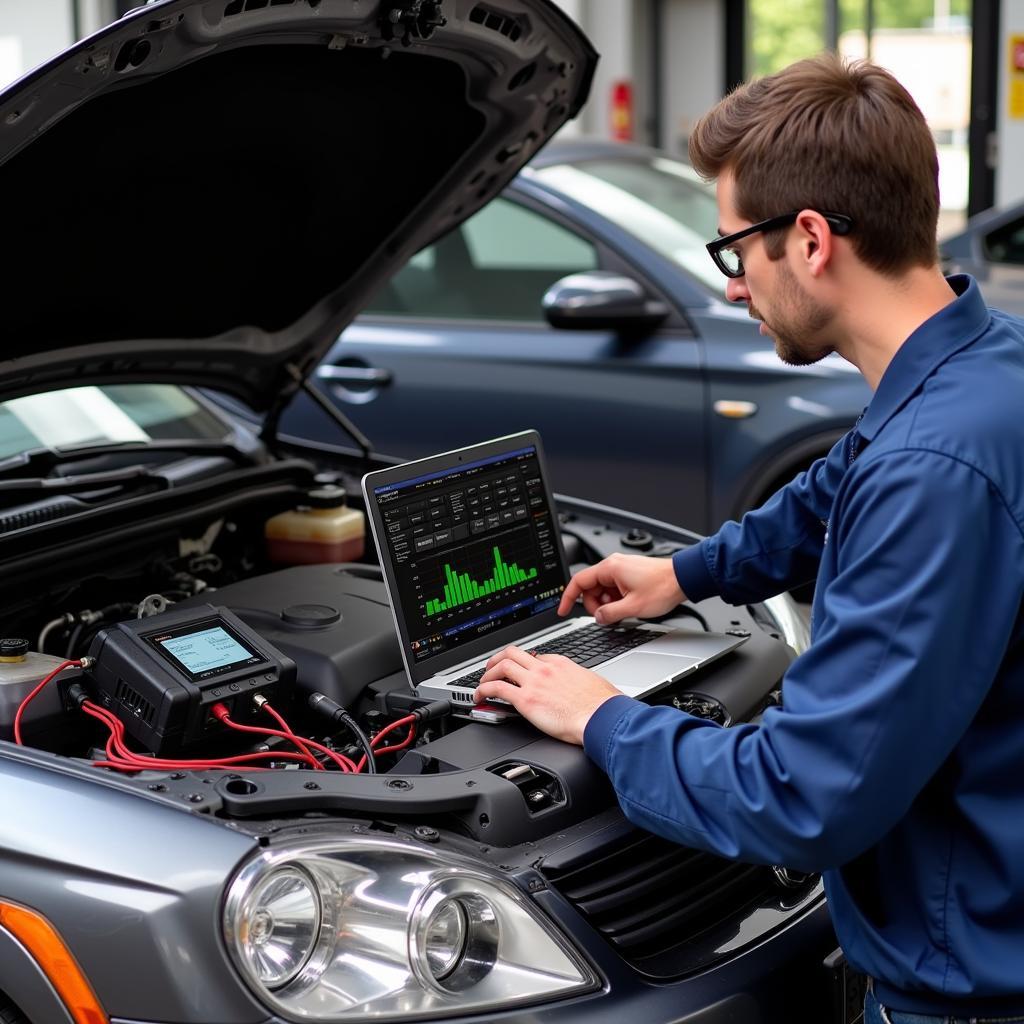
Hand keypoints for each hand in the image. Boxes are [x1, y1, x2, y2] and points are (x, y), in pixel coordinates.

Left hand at [474, 645, 621, 744]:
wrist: (602, 717)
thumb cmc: (603, 705)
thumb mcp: (591, 681)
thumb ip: (579, 679)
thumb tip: (578, 684)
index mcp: (561, 663)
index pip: (535, 657)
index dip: (524, 664)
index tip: (519, 672)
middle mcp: (544, 668)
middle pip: (514, 653)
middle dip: (499, 659)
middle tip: (492, 668)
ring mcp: (534, 682)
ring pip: (502, 665)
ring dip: (488, 673)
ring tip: (483, 682)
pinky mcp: (526, 699)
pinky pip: (497, 688)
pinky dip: (483, 690)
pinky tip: (479, 696)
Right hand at [557, 552, 684, 623]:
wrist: (684, 579)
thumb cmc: (663, 587)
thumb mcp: (633, 607)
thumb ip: (610, 614)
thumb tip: (598, 618)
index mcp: (610, 568)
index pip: (578, 582)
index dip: (568, 598)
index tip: (563, 610)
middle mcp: (614, 565)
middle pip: (591, 588)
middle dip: (595, 605)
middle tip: (607, 616)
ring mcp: (622, 569)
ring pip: (603, 589)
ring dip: (607, 603)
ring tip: (623, 611)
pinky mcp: (629, 574)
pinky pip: (614, 588)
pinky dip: (616, 600)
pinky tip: (628, 606)